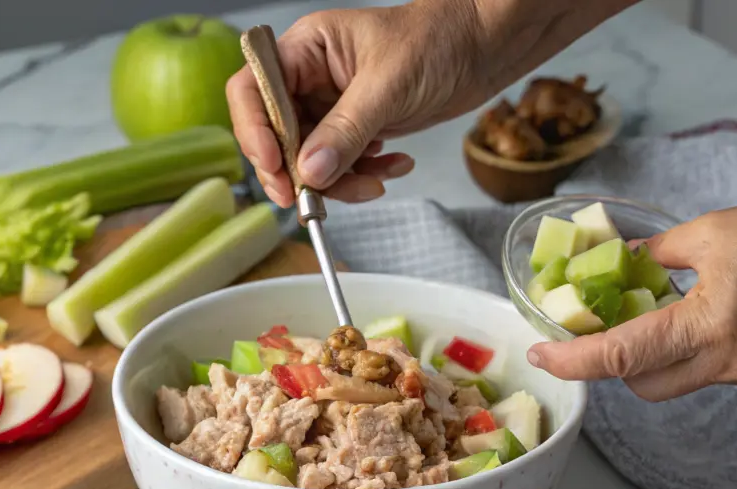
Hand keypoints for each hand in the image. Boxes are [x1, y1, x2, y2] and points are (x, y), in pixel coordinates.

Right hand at [226, 0, 635, 205]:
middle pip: (274, 135)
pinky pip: (340, 165)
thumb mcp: (388, 85)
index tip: (277, 167)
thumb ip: (345, 130)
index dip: (254, 132)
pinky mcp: (354, 129)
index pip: (252, 91)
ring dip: (337, 182)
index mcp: (303, 50)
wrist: (484, 47)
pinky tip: (393, 166)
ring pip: (308, 160)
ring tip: (373, 184)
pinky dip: (363, 176)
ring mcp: (330, 106)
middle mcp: (309, 79)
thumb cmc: (439, 39)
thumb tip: (309, 171)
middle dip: (297, 171)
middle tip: (312, 201)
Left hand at [527, 178, 736, 399]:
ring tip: (668, 314)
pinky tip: (715, 319)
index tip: (541, 353)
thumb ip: (653, 257)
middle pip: (642, 384)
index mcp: (712, 322)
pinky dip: (698, 353)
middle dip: (614, 362)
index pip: (623, 355)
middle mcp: (734, 360)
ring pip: (678, 382)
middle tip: (600, 328)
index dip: (574, 360)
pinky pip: (714, 374)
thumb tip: (613, 267)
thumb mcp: (708, 231)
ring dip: (657, 356)